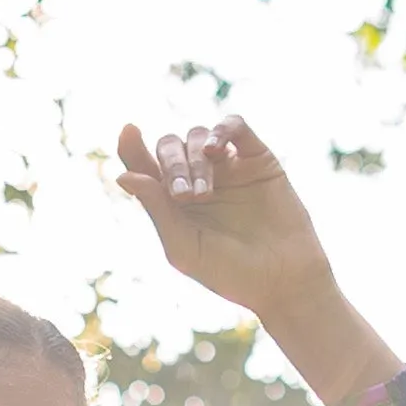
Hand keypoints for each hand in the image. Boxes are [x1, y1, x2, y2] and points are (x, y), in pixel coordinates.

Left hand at [117, 114, 389, 405]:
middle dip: (172, 165)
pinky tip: (215, 148)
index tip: (128, 132)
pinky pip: (234, 126)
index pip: (144, 165)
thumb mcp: (184, 247)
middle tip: (186, 197)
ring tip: (206, 193)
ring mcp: (227, 167)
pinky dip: (221, 129)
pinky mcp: (257, 158)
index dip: (132, 146)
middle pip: (170, 147)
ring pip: (198, 136)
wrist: (282, 280)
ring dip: (195, 159)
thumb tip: (122, 175)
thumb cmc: (230, 273)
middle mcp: (197, 180)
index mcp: (173, 203)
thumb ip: (155, 208)